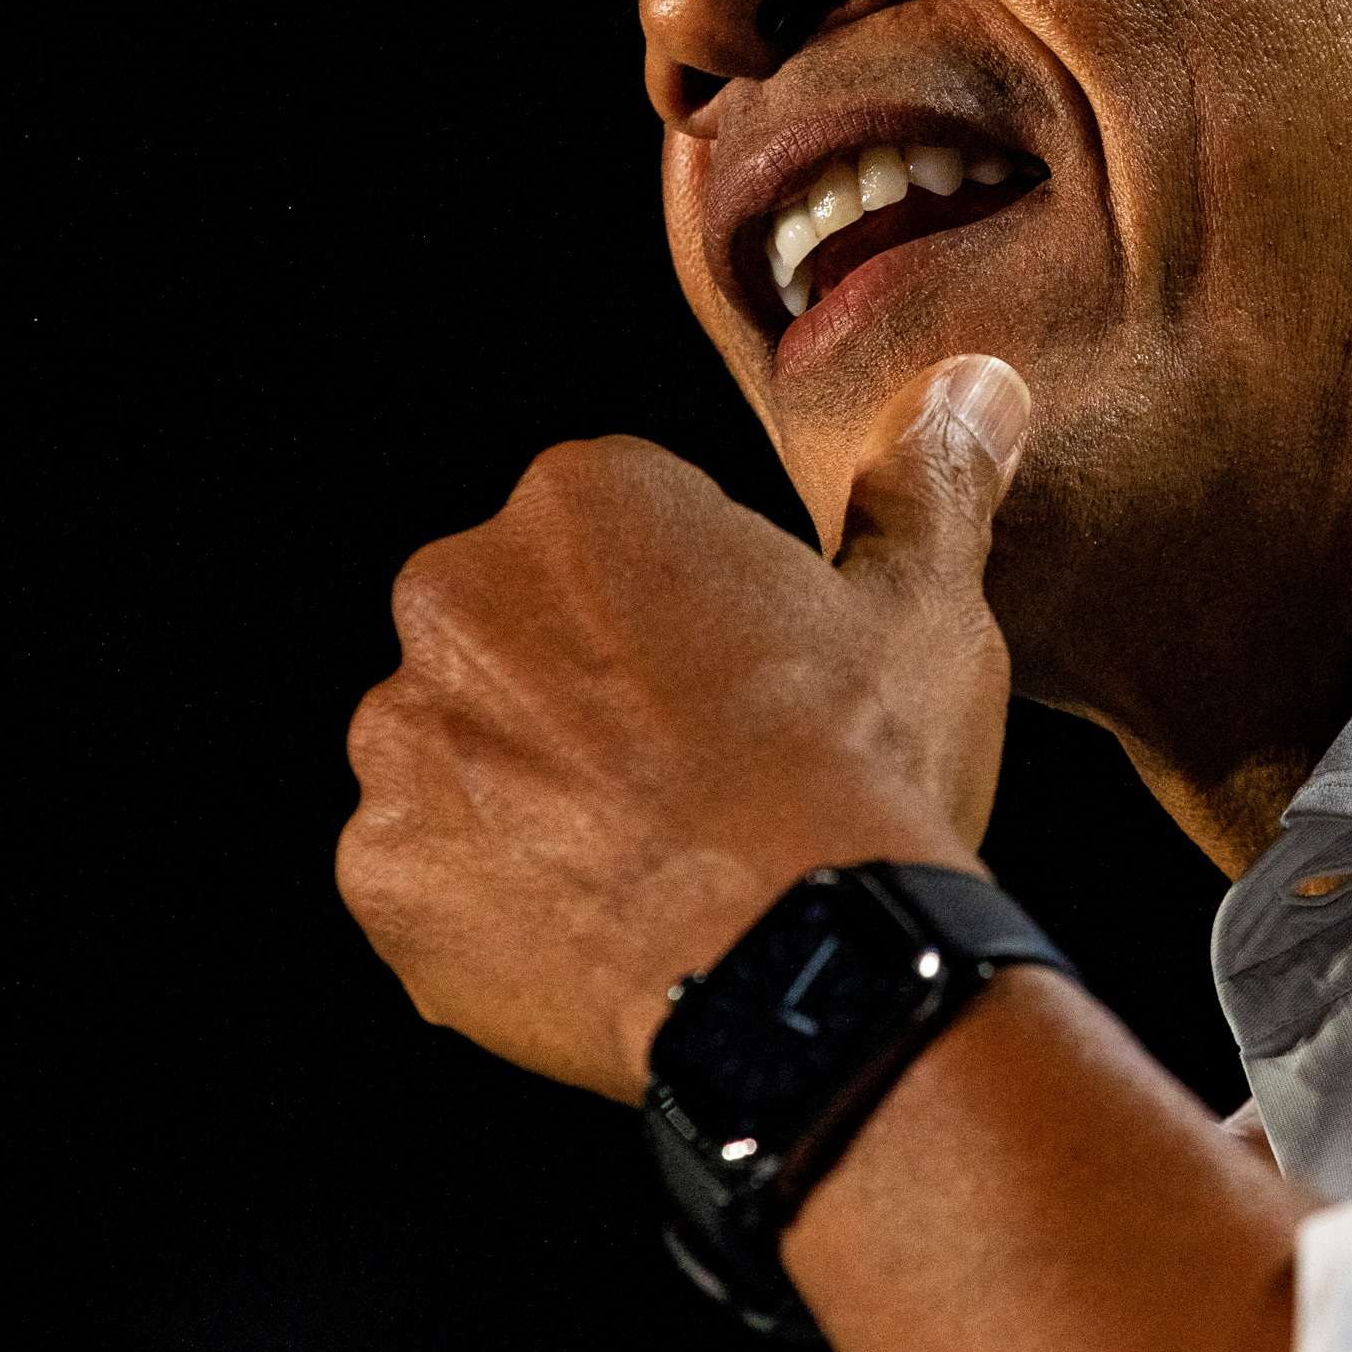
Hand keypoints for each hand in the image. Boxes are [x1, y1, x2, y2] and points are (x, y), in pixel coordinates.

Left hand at [337, 355, 1034, 1100]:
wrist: (806, 967)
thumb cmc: (864, 765)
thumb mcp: (925, 606)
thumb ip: (925, 479)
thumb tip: (970, 384)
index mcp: (578, 501)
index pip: (616, 538)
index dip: (695, 617)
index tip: (752, 687)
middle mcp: (453, 596)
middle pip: (517, 638)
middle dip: (586, 695)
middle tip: (700, 780)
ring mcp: (401, 741)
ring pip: (464, 758)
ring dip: (531, 799)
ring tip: (653, 867)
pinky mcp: (381, 872)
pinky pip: (430, 880)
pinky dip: (493, 908)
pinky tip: (596, 937)